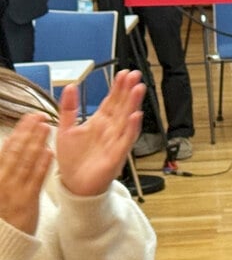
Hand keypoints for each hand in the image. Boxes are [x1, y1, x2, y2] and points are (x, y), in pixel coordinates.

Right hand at [0, 114, 52, 234]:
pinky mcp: (26, 201)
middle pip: (16, 150)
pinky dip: (41, 165)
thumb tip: (11, 145)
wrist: (1, 240)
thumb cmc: (1, 211)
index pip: (7, 148)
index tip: (29, 118)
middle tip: (41, 115)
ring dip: (37, 142)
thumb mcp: (1, 185)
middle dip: (29, 131)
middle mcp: (2, 178)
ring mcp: (13, 190)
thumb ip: (6, 166)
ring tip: (47, 127)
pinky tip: (49, 152)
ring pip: (26, 161)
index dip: (19, 131)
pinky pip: (35, 180)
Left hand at [57, 69, 145, 196]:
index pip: (112, 101)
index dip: (118, 87)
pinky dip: (131, 128)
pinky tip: (135, 116)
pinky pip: (126, 139)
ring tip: (138, 89)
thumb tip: (71, 86)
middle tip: (135, 75)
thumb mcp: (64, 129)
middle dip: (129, 90)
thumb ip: (68, 108)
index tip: (123, 73)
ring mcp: (115, 141)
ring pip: (126, 119)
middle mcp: (110, 130)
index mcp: (99, 123)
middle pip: (122, 106)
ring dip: (133, 104)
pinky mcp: (116, 155)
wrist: (74, 185)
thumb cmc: (72, 161)